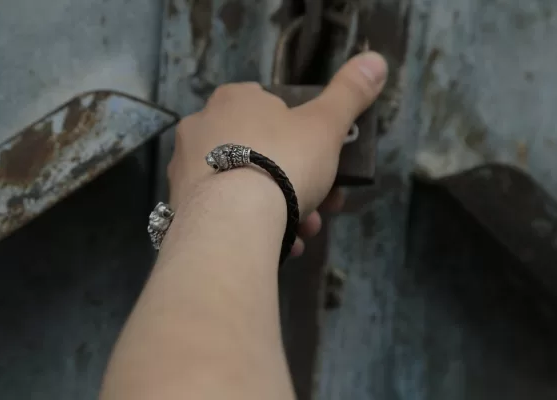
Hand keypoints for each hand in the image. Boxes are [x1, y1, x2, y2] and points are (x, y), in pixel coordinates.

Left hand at [167, 51, 386, 256]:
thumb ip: (349, 94)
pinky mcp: (181, 206)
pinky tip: (278, 244)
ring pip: (244, 185)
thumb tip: (375, 61)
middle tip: (323, 203)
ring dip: (281, 207)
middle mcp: (201, 127)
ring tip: (304, 231)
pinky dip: (254, 226)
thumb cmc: (282, 162)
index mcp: (233, 100)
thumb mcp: (326, 125)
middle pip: (261, 153)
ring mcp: (185, 169)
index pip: (270, 107)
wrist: (233, 221)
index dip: (303, 136)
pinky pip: (225, 213)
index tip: (324, 163)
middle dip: (298, 181)